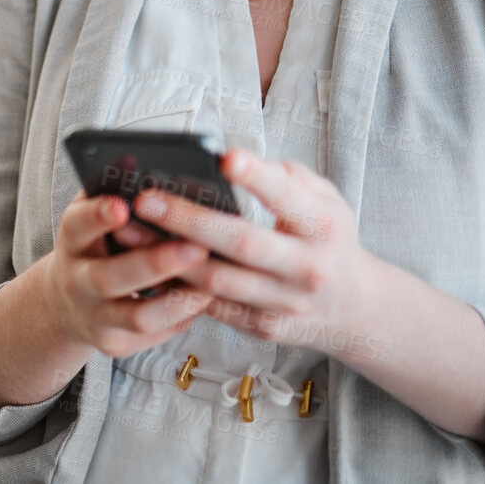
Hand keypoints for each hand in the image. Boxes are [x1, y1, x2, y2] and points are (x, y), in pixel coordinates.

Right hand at [41, 189, 215, 358]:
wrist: (71, 298)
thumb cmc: (96, 242)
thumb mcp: (93, 213)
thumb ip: (111, 189)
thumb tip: (134, 159)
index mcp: (71, 240)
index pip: (77, 225)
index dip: (98, 216)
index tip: (124, 205)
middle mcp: (76, 281)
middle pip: (109, 278)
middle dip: (153, 263)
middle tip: (195, 247)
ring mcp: (94, 317)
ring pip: (138, 317)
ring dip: (179, 299)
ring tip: (212, 280)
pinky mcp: (114, 345)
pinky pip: (155, 335)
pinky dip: (182, 317)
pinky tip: (204, 299)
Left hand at [132, 147, 373, 348]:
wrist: (354, 308)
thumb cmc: (329, 238)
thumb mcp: (327, 200)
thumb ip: (288, 177)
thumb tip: (236, 162)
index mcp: (323, 227)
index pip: (288, 198)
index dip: (258, 178)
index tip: (225, 158)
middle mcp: (307, 268)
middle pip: (242, 243)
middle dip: (189, 220)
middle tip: (146, 199)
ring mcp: (284, 303)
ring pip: (218, 281)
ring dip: (168, 256)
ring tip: (130, 230)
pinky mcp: (263, 326)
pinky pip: (212, 305)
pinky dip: (177, 285)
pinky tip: (145, 262)